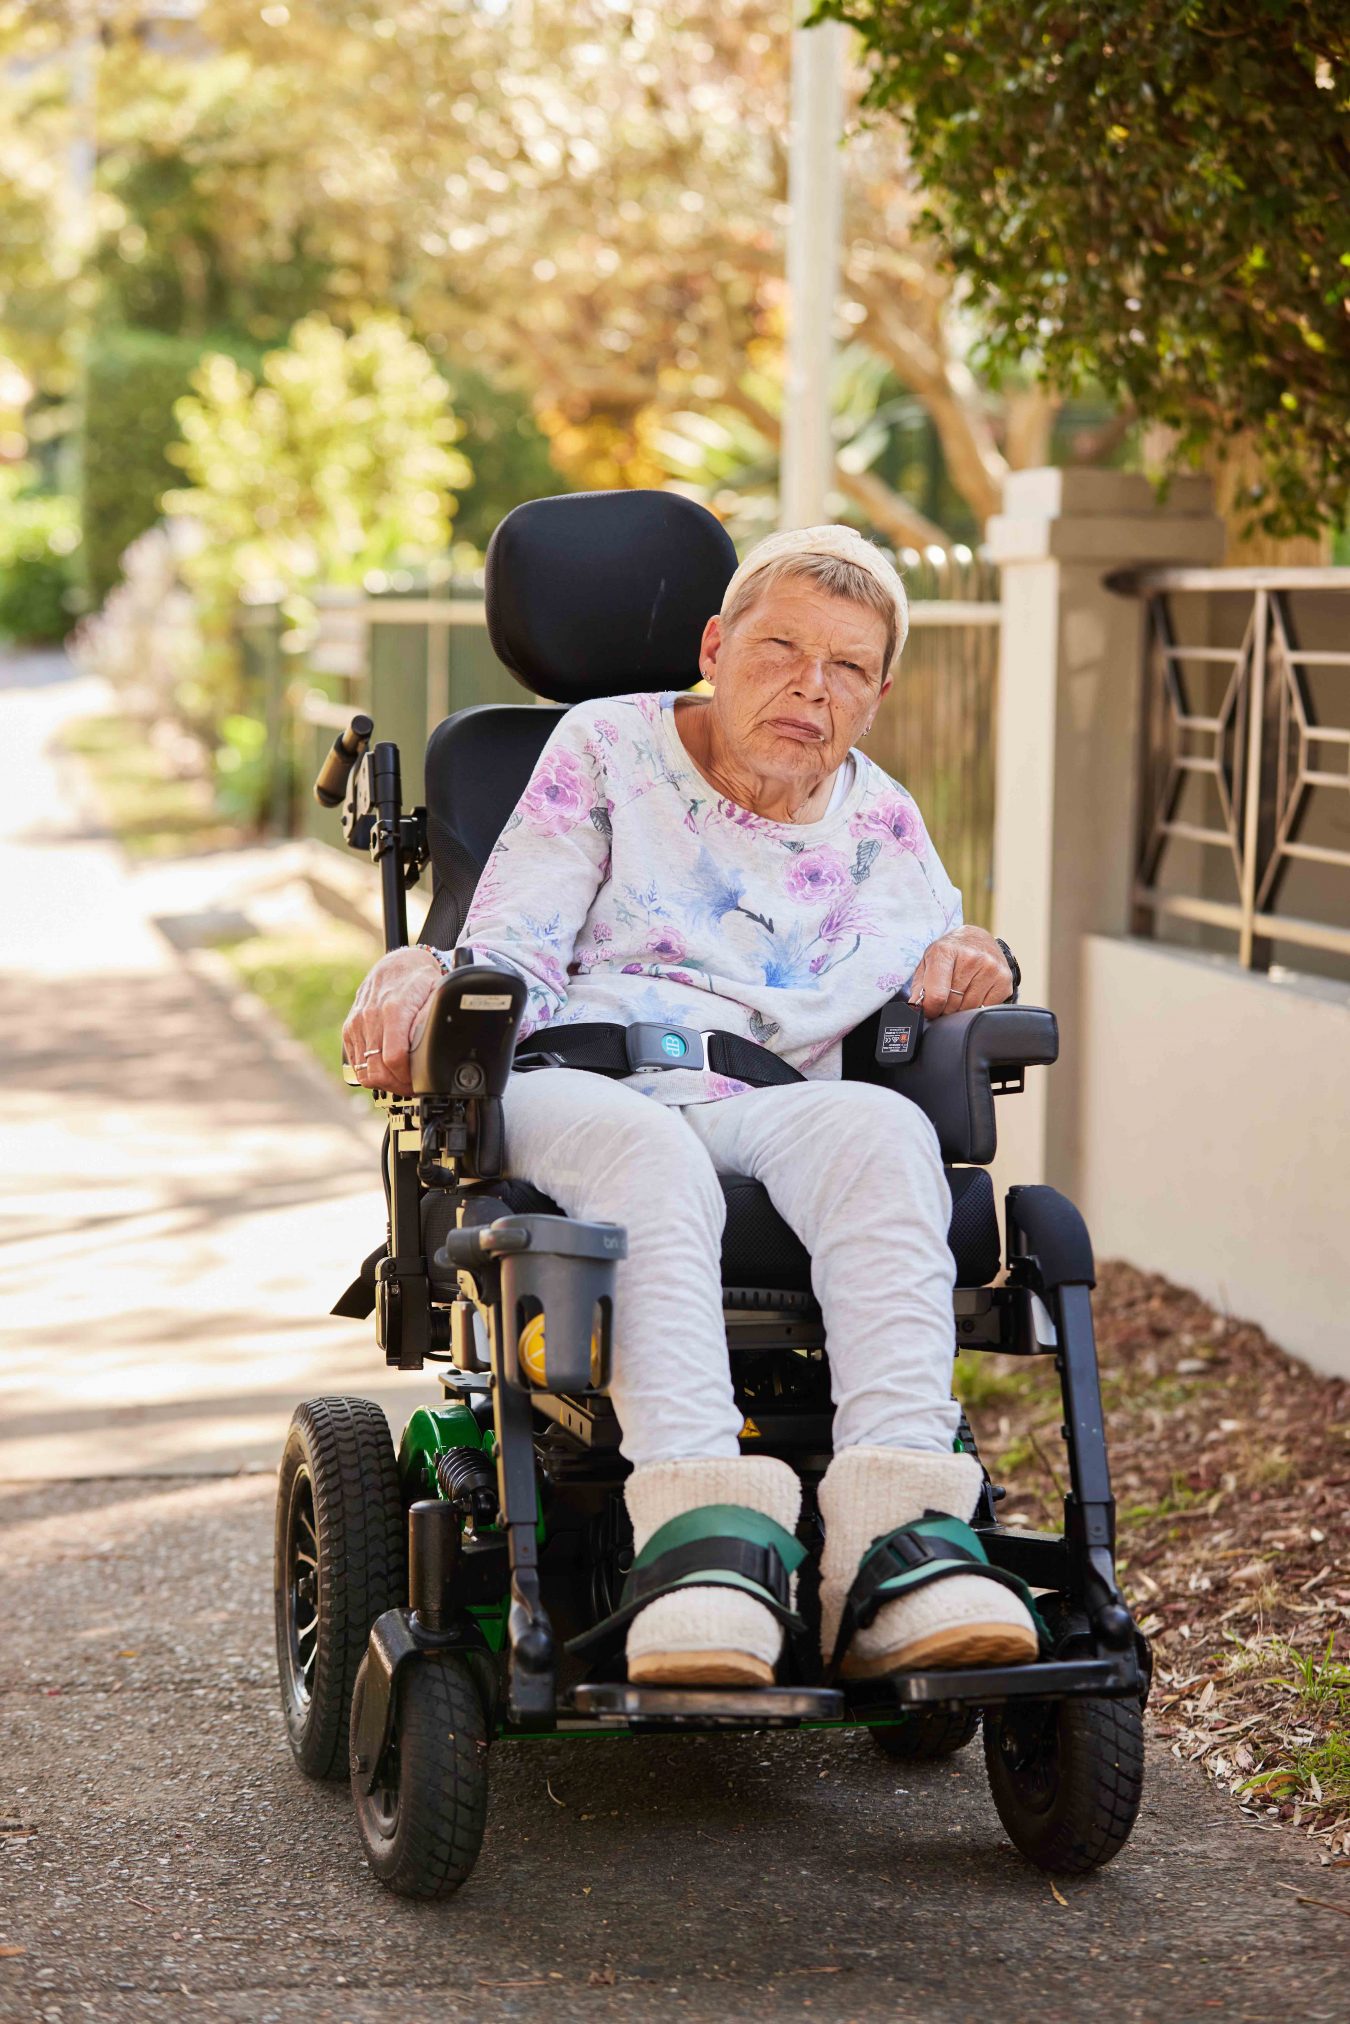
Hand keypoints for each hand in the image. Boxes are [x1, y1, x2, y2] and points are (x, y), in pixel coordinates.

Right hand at [342, 946, 443, 1094]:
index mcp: (394, 1010)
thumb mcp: (437, 994)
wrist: (395, 965)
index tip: (420, 1082)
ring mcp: (357, 1024)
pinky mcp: (349, 1029)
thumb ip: (436, 1019)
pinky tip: (387, 1071)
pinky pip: (355, 1064)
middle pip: (378, 1070)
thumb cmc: (418, 980)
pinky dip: (370, 1073)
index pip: (395, 1058)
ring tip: (401, 1082)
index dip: (408, 1078)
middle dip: (397, 1086)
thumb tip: (445, 1043)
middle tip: (413, 1087)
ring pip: (365, 1072)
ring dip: (384, 1083)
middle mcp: (370, 1017)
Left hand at [907, 926, 1013, 1017]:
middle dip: (945, 1008)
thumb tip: (916, 1009)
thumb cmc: (949, 953)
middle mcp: (971, 958)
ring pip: (969, 1009)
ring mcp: (990, 968)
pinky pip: (985, 1008)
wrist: (977, 939)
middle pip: (952, 1005)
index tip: (930, 1010)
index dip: (930, 1009)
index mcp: (945, 951)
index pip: (937, 995)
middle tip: (946, 997)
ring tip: (961, 992)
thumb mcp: (928, 962)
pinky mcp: (1005, 980)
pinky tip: (975, 990)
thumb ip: (919, 986)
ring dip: (961, 1008)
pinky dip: (977, 1005)